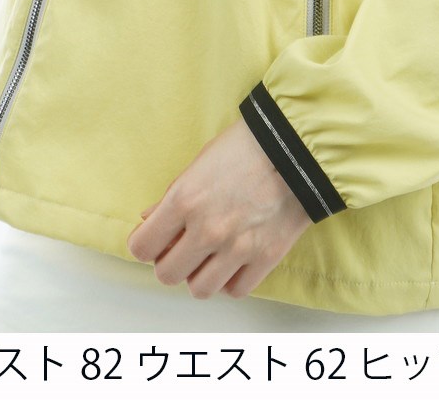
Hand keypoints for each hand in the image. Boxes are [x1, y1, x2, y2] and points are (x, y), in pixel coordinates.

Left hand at [126, 115, 313, 299]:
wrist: (297, 147)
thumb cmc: (246, 147)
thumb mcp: (200, 163)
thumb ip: (171, 197)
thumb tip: (147, 219)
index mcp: (184, 200)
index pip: (142, 248)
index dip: (145, 244)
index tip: (155, 240)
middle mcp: (207, 229)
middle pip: (167, 274)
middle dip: (171, 262)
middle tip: (183, 248)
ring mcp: (237, 247)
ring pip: (199, 289)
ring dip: (200, 275)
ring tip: (210, 256)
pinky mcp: (265, 258)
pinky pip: (236, 291)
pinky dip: (231, 280)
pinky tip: (234, 261)